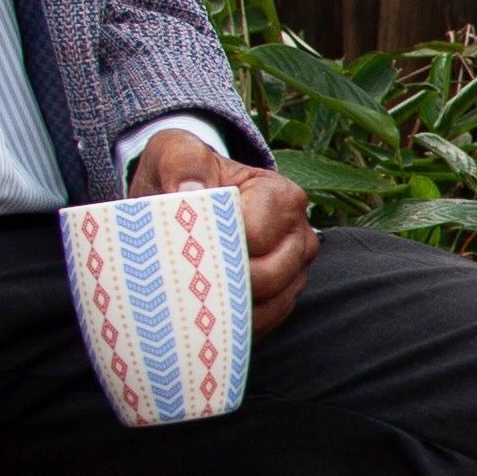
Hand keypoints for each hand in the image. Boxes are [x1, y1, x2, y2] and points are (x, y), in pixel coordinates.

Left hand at [133, 126, 319, 327]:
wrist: (191, 198)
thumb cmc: (186, 175)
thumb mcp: (175, 152)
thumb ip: (182, 161)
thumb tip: (188, 191)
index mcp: (283, 196)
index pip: (254, 236)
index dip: (216, 246)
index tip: (182, 246)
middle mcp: (301, 235)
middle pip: (267, 277)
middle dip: (223, 282)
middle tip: (182, 281)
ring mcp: (297, 270)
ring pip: (270, 306)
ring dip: (230, 309)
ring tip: (192, 301)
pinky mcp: (285, 296)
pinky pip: (267, 322)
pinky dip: (237, 323)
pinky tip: (207, 316)